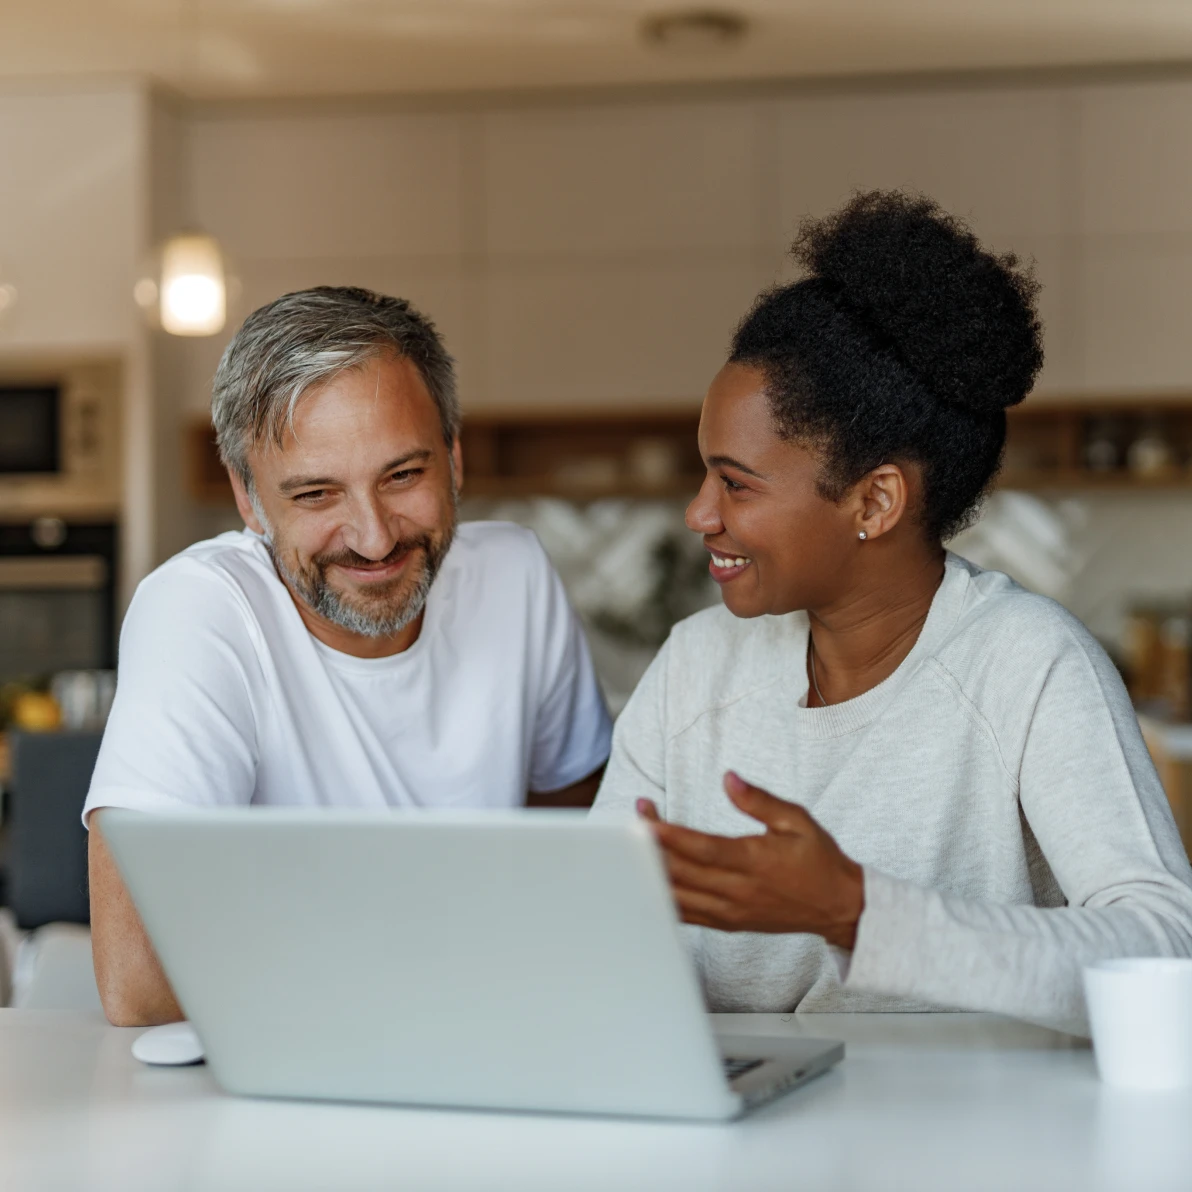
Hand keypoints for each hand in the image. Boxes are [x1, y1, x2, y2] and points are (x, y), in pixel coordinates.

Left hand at [637, 772, 864, 949]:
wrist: (838, 906)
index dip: (670, 836)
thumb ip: (759, 800)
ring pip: (678, 896)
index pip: (702, 849)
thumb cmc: (818, 859)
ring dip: (651, 871)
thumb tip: (729, 778)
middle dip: (652, 846)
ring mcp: (730, 912)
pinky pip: (686, 914)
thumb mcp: (796, 820)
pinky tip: (645, 879)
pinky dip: (662, 898)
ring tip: (632, 845)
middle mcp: (738, 891)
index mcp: (754, 862)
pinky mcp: (726, 924)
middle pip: (682, 871)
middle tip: (633, 820)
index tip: (644, 818)